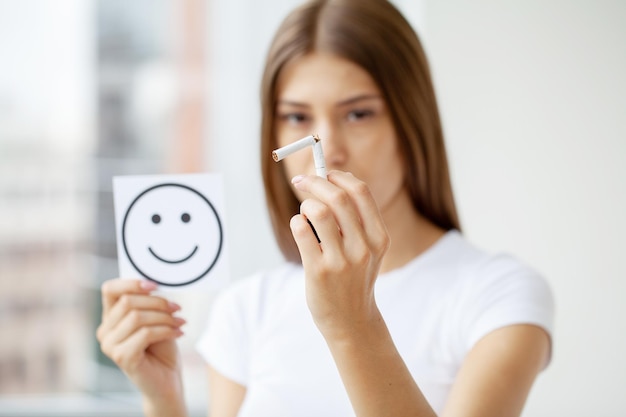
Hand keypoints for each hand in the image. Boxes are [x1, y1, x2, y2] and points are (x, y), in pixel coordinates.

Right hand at [96, 279, 185, 408]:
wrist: (167, 379)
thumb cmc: (161, 347)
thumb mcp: (156, 318)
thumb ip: (149, 302)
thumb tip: (154, 283)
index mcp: (110, 317)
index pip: (110, 289)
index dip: (131, 282)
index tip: (155, 285)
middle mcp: (105, 330)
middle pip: (128, 302)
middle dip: (158, 302)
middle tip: (178, 308)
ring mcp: (110, 345)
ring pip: (137, 317)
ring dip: (165, 317)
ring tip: (180, 323)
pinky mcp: (121, 357)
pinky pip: (145, 334)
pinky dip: (166, 330)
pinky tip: (178, 333)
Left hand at [289, 171, 389, 340]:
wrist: (351, 321)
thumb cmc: (355, 279)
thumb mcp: (368, 250)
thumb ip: (357, 220)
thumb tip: (333, 179)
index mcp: (378, 237)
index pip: (361, 192)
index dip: (339, 176)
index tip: (325, 173)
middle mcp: (363, 247)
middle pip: (338, 197)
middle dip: (316, 182)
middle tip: (302, 181)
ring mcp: (341, 261)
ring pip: (318, 212)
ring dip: (305, 204)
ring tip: (304, 213)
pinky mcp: (319, 272)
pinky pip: (301, 231)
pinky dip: (296, 221)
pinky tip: (299, 228)